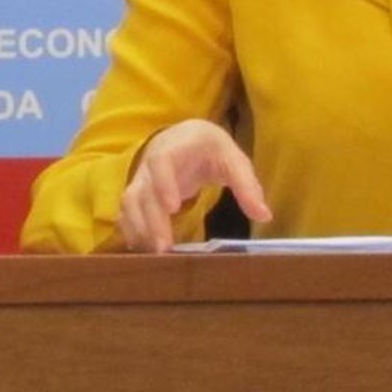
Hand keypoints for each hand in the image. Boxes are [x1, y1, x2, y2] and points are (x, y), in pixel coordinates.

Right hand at [117, 120, 270, 253]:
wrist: (186, 137)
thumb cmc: (211, 149)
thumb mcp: (233, 160)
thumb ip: (247, 186)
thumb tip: (264, 215)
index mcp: (176, 147)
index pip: (161, 162)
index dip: (163, 183)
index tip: (172, 207)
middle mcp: (151, 162)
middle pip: (143, 190)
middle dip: (151, 219)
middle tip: (164, 247)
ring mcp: (141, 178)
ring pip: (130, 202)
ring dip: (139, 228)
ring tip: (155, 253)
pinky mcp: (138, 193)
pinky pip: (127, 212)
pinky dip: (132, 230)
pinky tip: (143, 249)